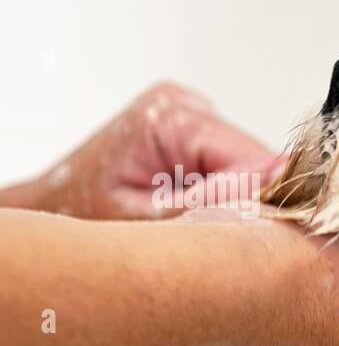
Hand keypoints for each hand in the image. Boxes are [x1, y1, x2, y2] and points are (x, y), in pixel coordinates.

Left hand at [2, 82, 283, 219]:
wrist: (56, 204)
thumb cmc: (82, 212)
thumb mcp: (147, 217)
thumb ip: (210, 204)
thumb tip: (274, 190)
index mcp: (170, 118)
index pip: (252, 159)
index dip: (265, 202)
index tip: (262, 240)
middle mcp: (184, 105)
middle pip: (254, 161)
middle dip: (245, 201)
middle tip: (210, 235)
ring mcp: (189, 113)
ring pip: (248, 165)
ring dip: (233, 199)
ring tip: (189, 219)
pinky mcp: (194, 128)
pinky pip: (233, 164)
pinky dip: (223, 192)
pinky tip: (191, 205)